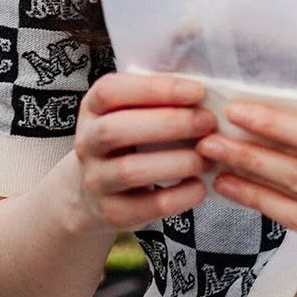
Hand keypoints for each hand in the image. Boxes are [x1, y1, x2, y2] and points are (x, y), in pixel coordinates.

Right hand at [67, 72, 216, 234]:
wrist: (92, 191)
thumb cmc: (128, 140)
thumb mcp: (130, 112)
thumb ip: (158, 97)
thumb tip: (210, 85)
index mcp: (92, 109)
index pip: (111, 92)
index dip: (154, 89)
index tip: (197, 91)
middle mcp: (87, 143)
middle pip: (115, 131)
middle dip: (169, 124)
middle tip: (208, 122)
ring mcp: (96, 180)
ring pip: (130, 170)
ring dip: (176, 162)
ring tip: (207, 157)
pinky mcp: (113, 212)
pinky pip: (146, 207)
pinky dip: (178, 197)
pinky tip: (200, 187)